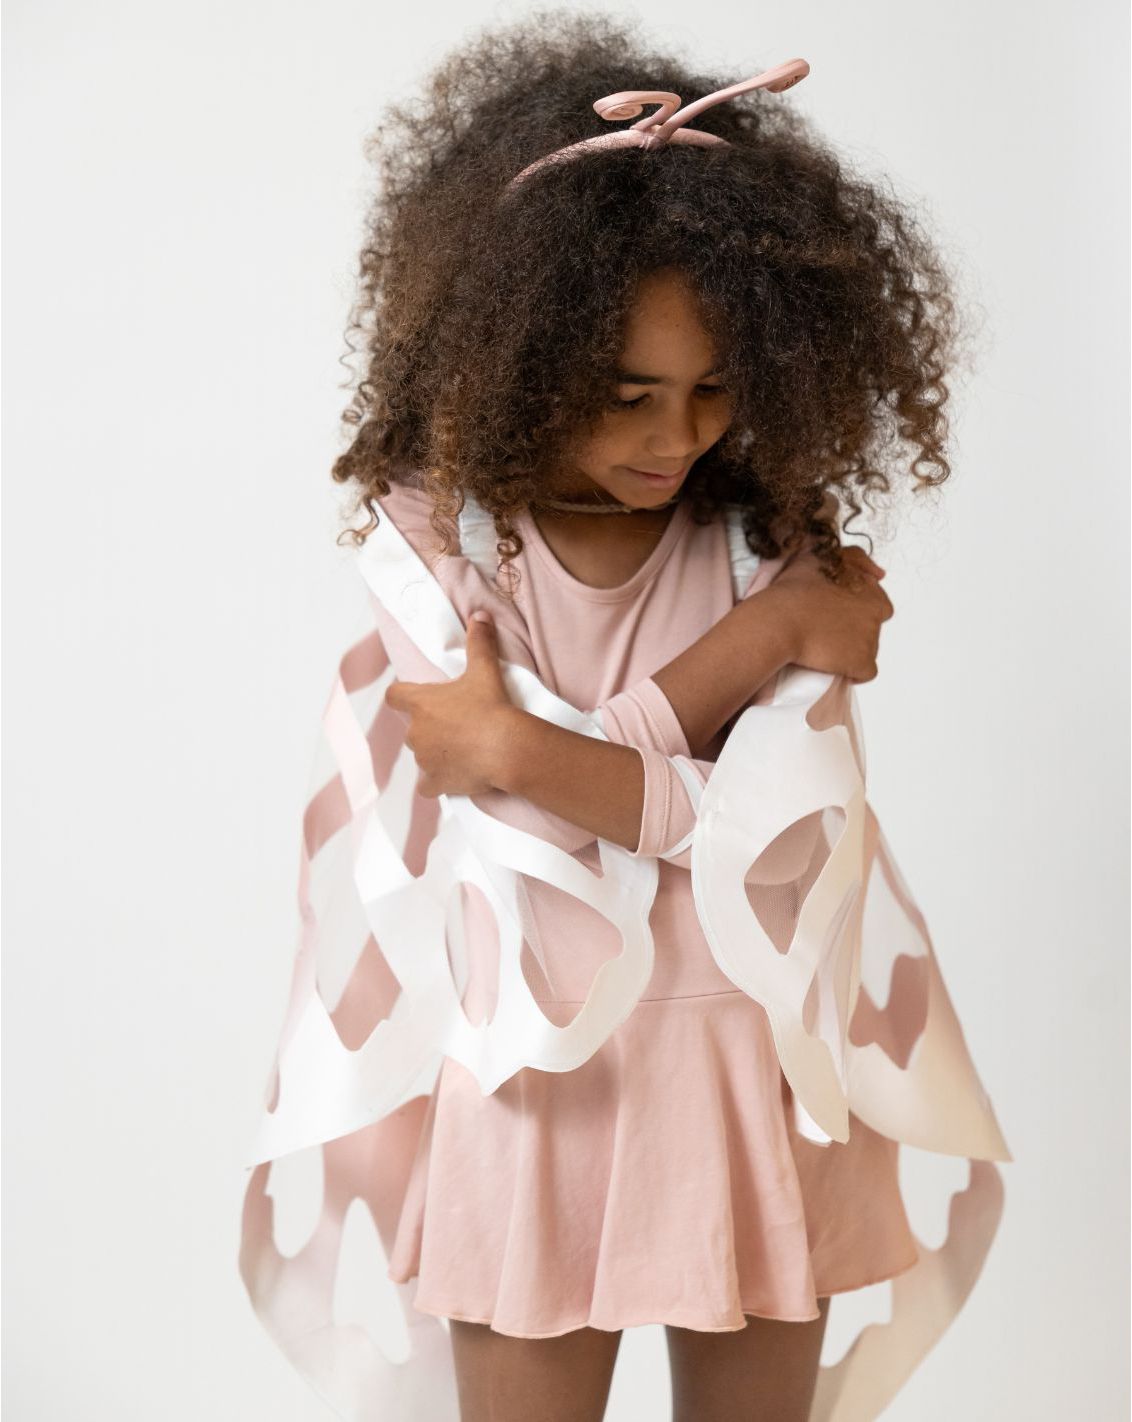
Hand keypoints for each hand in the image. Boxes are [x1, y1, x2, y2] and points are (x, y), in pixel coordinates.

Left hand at [383, 612, 517, 796]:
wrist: (505, 748)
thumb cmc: (491, 707)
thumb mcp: (485, 670)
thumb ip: (479, 642)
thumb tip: (480, 615)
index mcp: (420, 704)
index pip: (394, 696)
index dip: (402, 695)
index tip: (415, 697)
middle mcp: (415, 732)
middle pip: (412, 728)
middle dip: (428, 727)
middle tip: (455, 724)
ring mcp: (424, 760)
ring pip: (422, 756)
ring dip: (436, 753)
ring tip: (462, 750)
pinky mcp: (436, 783)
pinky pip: (428, 786)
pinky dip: (437, 783)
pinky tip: (452, 778)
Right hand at [766, 544, 892, 682]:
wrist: (781, 620)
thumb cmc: (795, 588)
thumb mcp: (823, 556)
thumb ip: (855, 558)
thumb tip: (879, 574)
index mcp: (871, 591)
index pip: (876, 602)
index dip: (854, 607)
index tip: (834, 611)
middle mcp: (876, 615)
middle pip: (871, 626)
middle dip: (855, 627)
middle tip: (828, 629)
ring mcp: (871, 640)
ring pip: (868, 648)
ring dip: (851, 648)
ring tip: (824, 646)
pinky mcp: (862, 664)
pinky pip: (865, 672)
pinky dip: (853, 672)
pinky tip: (835, 667)